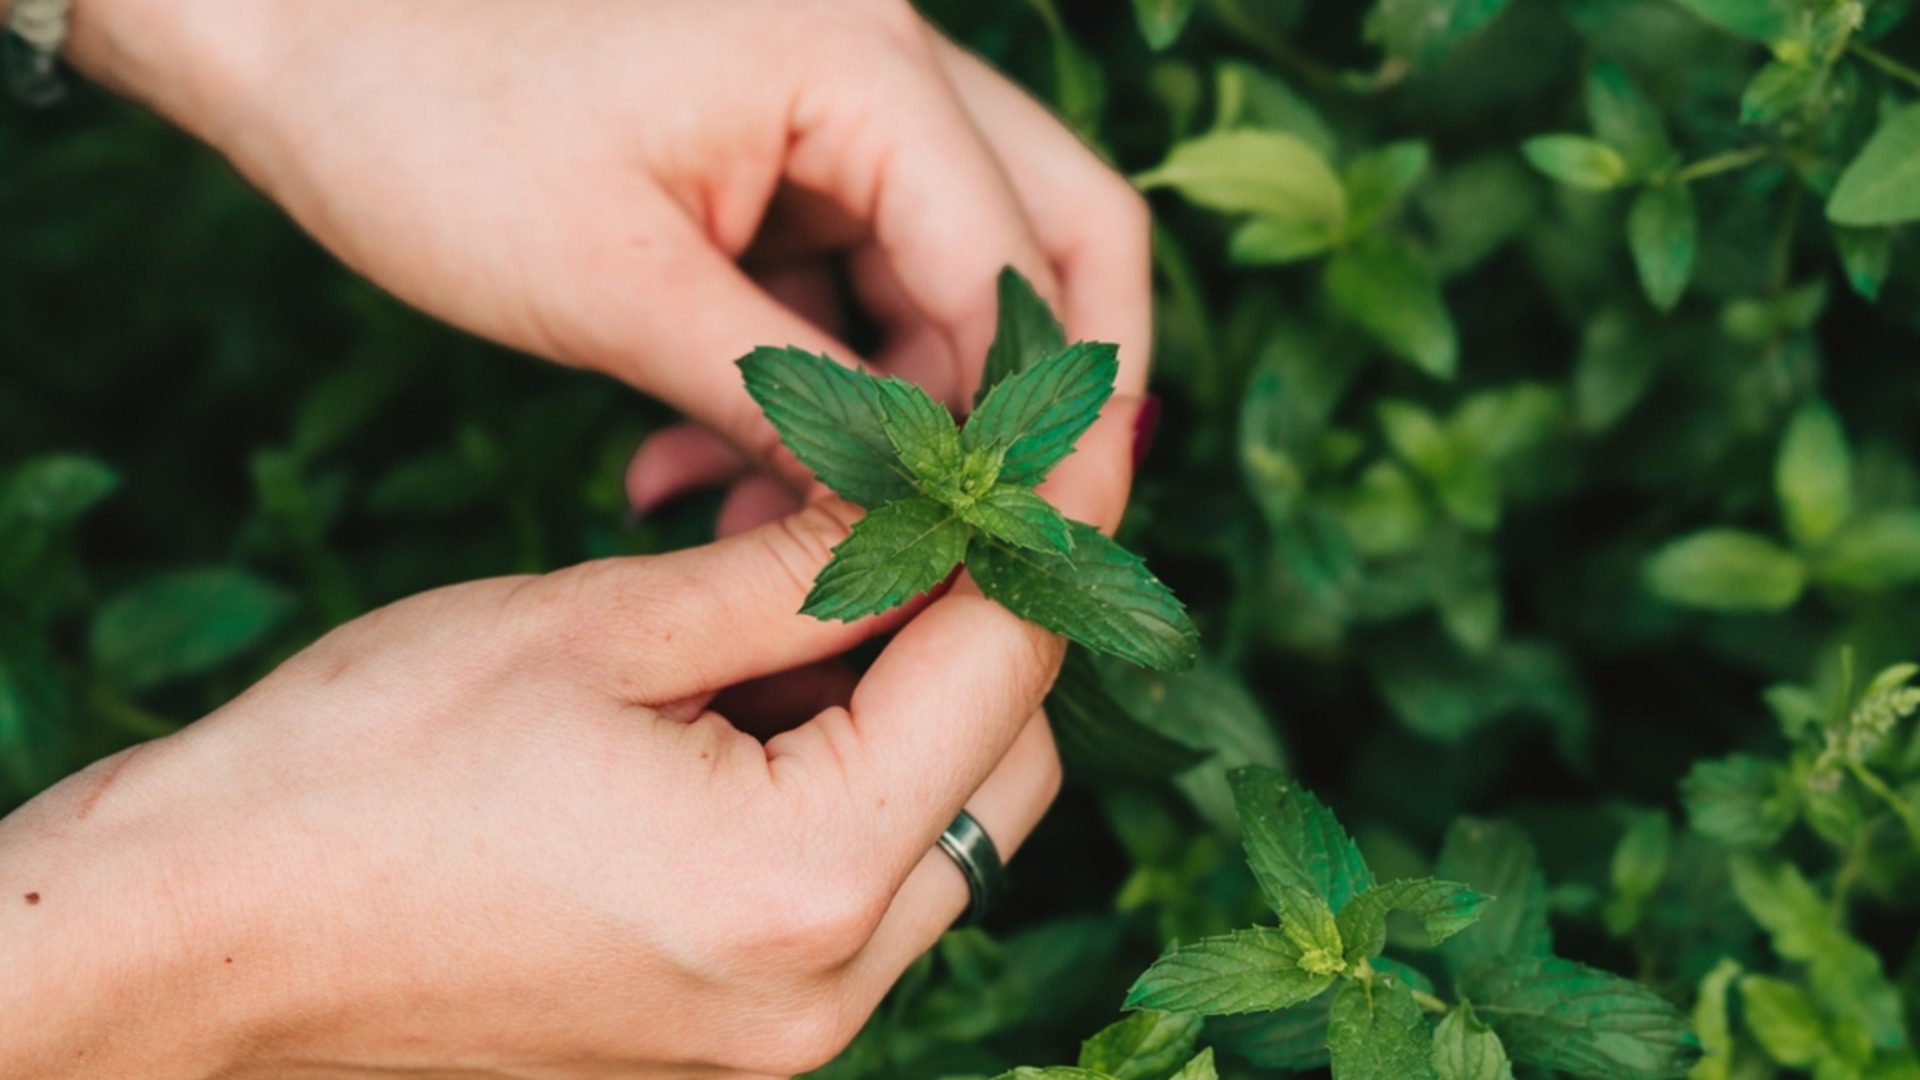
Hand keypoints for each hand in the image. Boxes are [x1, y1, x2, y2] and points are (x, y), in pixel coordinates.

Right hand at [0, 502, 1064, 1079]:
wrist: (205, 933)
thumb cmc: (365, 768)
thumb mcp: (601, 624)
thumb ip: (802, 569)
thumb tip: (931, 498)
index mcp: (799, 879)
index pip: (1002, 673)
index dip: (1039, 535)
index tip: (1058, 437)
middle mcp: (823, 988)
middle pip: (1006, 770)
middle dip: (980, 627)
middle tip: (913, 509)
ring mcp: (784, 1031)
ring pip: (948, 834)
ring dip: (914, 705)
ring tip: (804, 597)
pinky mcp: (739, 1034)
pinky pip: (863, 890)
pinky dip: (849, 781)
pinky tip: (759, 695)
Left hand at [70, 0, 1152, 530]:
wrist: (298, 43)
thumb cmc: (426, 129)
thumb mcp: (616, 289)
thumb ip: (789, 405)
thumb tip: (910, 520)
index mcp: (859, 63)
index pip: (1022, 269)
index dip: (1035, 429)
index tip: (1016, 557)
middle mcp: (883, 64)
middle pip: (1057, 242)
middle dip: (1028, 405)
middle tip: (985, 539)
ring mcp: (841, 105)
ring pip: (958, 280)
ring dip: (897, 415)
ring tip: (771, 525)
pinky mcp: (788, 155)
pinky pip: (861, 282)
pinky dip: (822, 383)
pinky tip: (710, 468)